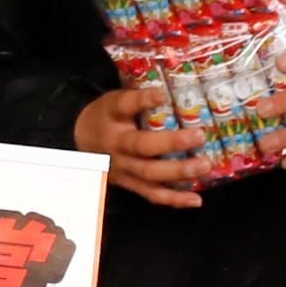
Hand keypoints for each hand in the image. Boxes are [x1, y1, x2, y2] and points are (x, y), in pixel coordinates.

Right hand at [73, 83, 207, 209]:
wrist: (81, 140)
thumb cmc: (107, 116)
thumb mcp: (116, 100)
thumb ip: (139, 97)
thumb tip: (176, 86)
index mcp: (112, 116)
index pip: (125, 105)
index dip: (143, 100)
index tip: (162, 95)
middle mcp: (116, 144)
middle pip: (142, 146)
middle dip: (172, 143)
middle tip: (200, 136)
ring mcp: (122, 168)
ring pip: (150, 174)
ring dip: (179, 172)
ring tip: (204, 165)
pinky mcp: (128, 184)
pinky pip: (151, 194)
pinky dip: (174, 199)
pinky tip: (195, 200)